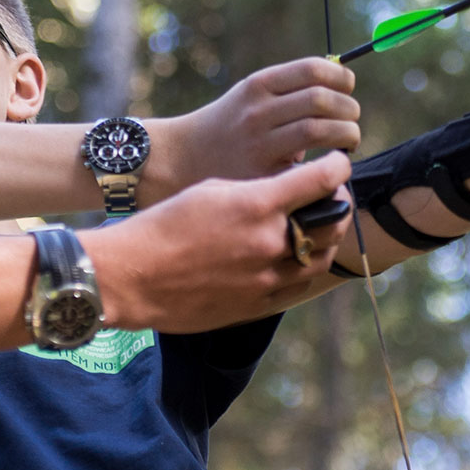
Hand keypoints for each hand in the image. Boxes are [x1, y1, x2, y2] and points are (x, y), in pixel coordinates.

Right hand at [87, 153, 352, 329]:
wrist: (131, 276)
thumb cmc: (162, 225)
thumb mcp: (209, 190)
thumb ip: (253, 191)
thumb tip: (282, 193)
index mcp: (257, 205)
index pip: (320, 180)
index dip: (337, 167)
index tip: (337, 163)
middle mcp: (269, 242)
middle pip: (332, 221)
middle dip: (337, 203)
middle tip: (331, 195)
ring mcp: (265, 279)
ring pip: (319, 259)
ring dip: (324, 240)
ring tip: (316, 229)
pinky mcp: (255, 306)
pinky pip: (296, 287)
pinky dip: (302, 270)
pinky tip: (293, 259)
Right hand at [151, 58, 360, 189]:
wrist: (185, 158)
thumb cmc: (230, 125)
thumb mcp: (251, 96)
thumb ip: (290, 91)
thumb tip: (343, 84)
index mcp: (258, 85)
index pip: (314, 69)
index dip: (341, 78)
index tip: (348, 88)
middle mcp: (258, 110)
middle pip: (322, 99)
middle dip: (349, 108)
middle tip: (351, 119)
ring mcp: (260, 142)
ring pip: (320, 129)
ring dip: (347, 133)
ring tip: (348, 140)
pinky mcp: (264, 172)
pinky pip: (310, 164)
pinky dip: (329, 161)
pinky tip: (329, 163)